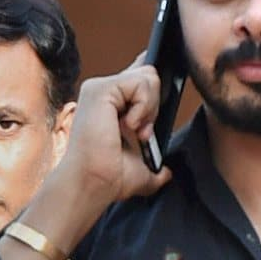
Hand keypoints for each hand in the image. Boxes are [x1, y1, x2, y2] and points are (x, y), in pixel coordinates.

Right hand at [60, 54, 172, 206]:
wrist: (94, 184)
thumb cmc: (108, 177)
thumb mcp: (141, 167)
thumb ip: (156, 166)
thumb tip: (166, 173)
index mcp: (112, 104)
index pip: (141, 78)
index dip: (154, 92)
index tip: (151, 121)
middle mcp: (104, 92)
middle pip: (150, 75)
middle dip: (155, 104)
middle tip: (141, 132)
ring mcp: (100, 88)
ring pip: (148, 77)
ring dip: (150, 108)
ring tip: (135, 130)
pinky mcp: (100, 89)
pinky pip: (140, 82)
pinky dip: (143, 107)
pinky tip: (128, 125)